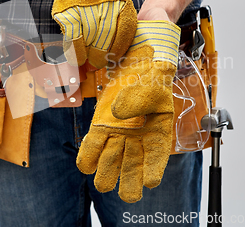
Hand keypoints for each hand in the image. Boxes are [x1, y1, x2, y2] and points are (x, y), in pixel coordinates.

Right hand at [28, 0, 136, 67]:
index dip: (119, 48)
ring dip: (88, 53)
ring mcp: (85, 2)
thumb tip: (114, 51)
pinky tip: (77, 55)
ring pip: (90, 37)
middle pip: (107, 34)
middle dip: (102, 53)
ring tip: (87, 60)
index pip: (125, 28)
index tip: (114, 58)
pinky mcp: (67, 8)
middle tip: (99, 63)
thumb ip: (115, 19)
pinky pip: (73, 36)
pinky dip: (75, 49)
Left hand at [76, 21, 180, 202]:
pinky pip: (92, 148)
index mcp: (157, 131)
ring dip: (106, 173)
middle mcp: (137, 138)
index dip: (153, 171)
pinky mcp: (100, 126)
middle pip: (132, 168)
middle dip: (127, 181)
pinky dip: (89, 157)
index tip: (149, 181)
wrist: (135, 55)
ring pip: (111, 163)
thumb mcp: (152, 81)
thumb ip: (137, 99)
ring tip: (103, 179)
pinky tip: (87, 163)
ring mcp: (117, 133)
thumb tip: (117, 113)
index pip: (156, 158)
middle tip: (125, 190)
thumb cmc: (150, 71)